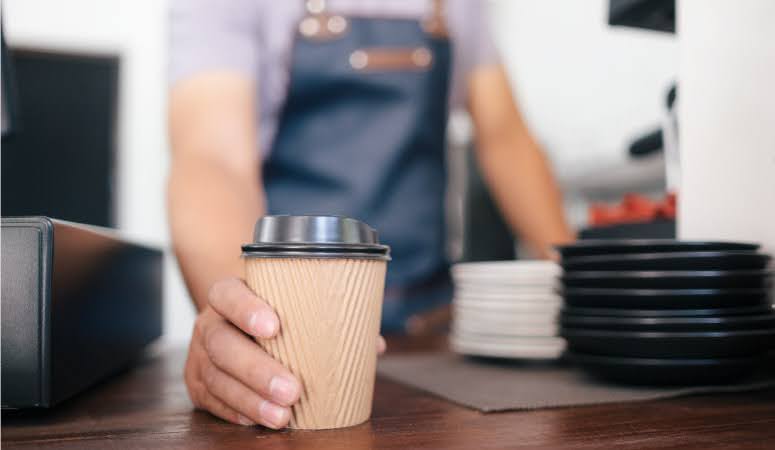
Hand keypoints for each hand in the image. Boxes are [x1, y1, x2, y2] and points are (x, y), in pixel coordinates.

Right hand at [185, 277, 386, 427]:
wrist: (237, 320)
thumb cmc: (274, 312)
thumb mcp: (293, 303)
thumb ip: (330, 317)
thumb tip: (374, 344)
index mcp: (230, 294)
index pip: (229, 294)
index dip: (247, 309)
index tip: (274, 327)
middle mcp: (210, 322)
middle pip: (223, 344)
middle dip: (257, 370)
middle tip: (292, 390)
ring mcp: (200, 354)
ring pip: (217, 378)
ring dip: (250, 400)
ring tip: (283, 416)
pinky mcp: (198, 383)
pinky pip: (212, 400)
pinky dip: (237, 412)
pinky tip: (259, 420)